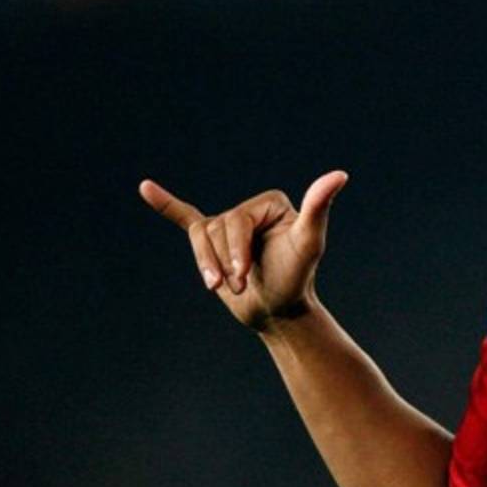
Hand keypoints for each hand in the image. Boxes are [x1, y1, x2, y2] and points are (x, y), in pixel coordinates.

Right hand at [139, 171, 348, 329]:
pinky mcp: (213, 241)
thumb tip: (340, 174)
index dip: (236, 250)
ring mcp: (229, 225)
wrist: (279, 312)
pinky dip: (166, 205)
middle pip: (216, 230)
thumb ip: (319, 207)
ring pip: (199, 239)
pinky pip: (185, 218)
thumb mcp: (308, 243)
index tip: (248, 273)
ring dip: (208, 266)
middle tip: (241, 284)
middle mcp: (248, 209)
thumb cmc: (296, 278)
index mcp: (269, 202)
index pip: (235, 220)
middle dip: (224, 262)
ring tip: (223, 286)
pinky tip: (146, 189)